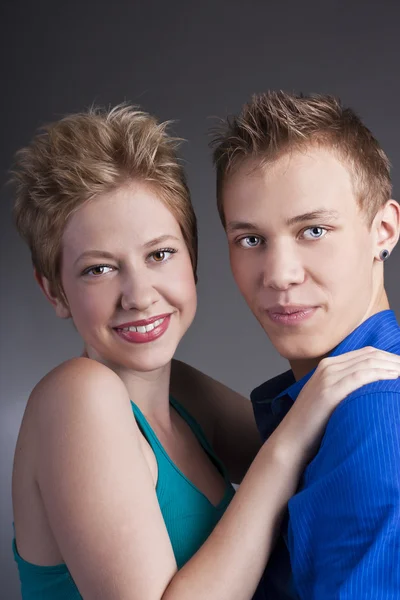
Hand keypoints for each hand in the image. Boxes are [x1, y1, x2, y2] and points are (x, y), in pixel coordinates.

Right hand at [275, 346, 399, 462]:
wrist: (291, 440)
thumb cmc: (313, 426)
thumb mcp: (328, 399)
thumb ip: (345, 387)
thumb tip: (372, 389)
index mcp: (328, 365)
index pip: (366, 353)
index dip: (389, 358)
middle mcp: (328, 367)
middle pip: (370, 355)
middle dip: (394, 360)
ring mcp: (328, 377)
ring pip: (369, 363)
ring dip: (392, 367)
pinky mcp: (330, 391)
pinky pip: (361, 376)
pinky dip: (381, 375)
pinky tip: (395, 379)